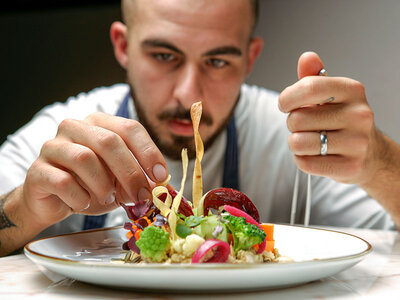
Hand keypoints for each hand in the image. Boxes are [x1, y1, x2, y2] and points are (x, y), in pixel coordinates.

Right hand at [22, 112, 168, 226]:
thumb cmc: (92, 185)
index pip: (130, 128)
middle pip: (109, 142)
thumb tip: (160, 185)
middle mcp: (75, 127)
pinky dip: (80, 196)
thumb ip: (139, 177)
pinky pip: (63, 181)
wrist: (55, 201)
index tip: (161, 176)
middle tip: (141, 195)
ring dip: (103, 184)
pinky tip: (83, 202)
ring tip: (108, 197)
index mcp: (99, 123)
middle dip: (130, 172)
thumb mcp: (121, 180)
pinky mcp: (37, 169)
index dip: (148, 152)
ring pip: (85, 159)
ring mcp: (53, 146)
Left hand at [279, 51, 378, 185]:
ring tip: (309, 140)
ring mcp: (357, 142)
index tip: (285, 104)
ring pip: (298, 143)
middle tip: (304, 127)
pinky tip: (315, 156)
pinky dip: (302, 160)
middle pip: (297, 118)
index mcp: (352, 90)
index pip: (308, 87)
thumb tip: (307, 57)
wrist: (370, 154)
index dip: (287, 98)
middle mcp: (359, 114)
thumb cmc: (342, 121)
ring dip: (295, 144)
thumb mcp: (331, 95)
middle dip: (292, 124)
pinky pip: (306, 163)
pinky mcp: (350, 166)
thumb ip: (314, 77)